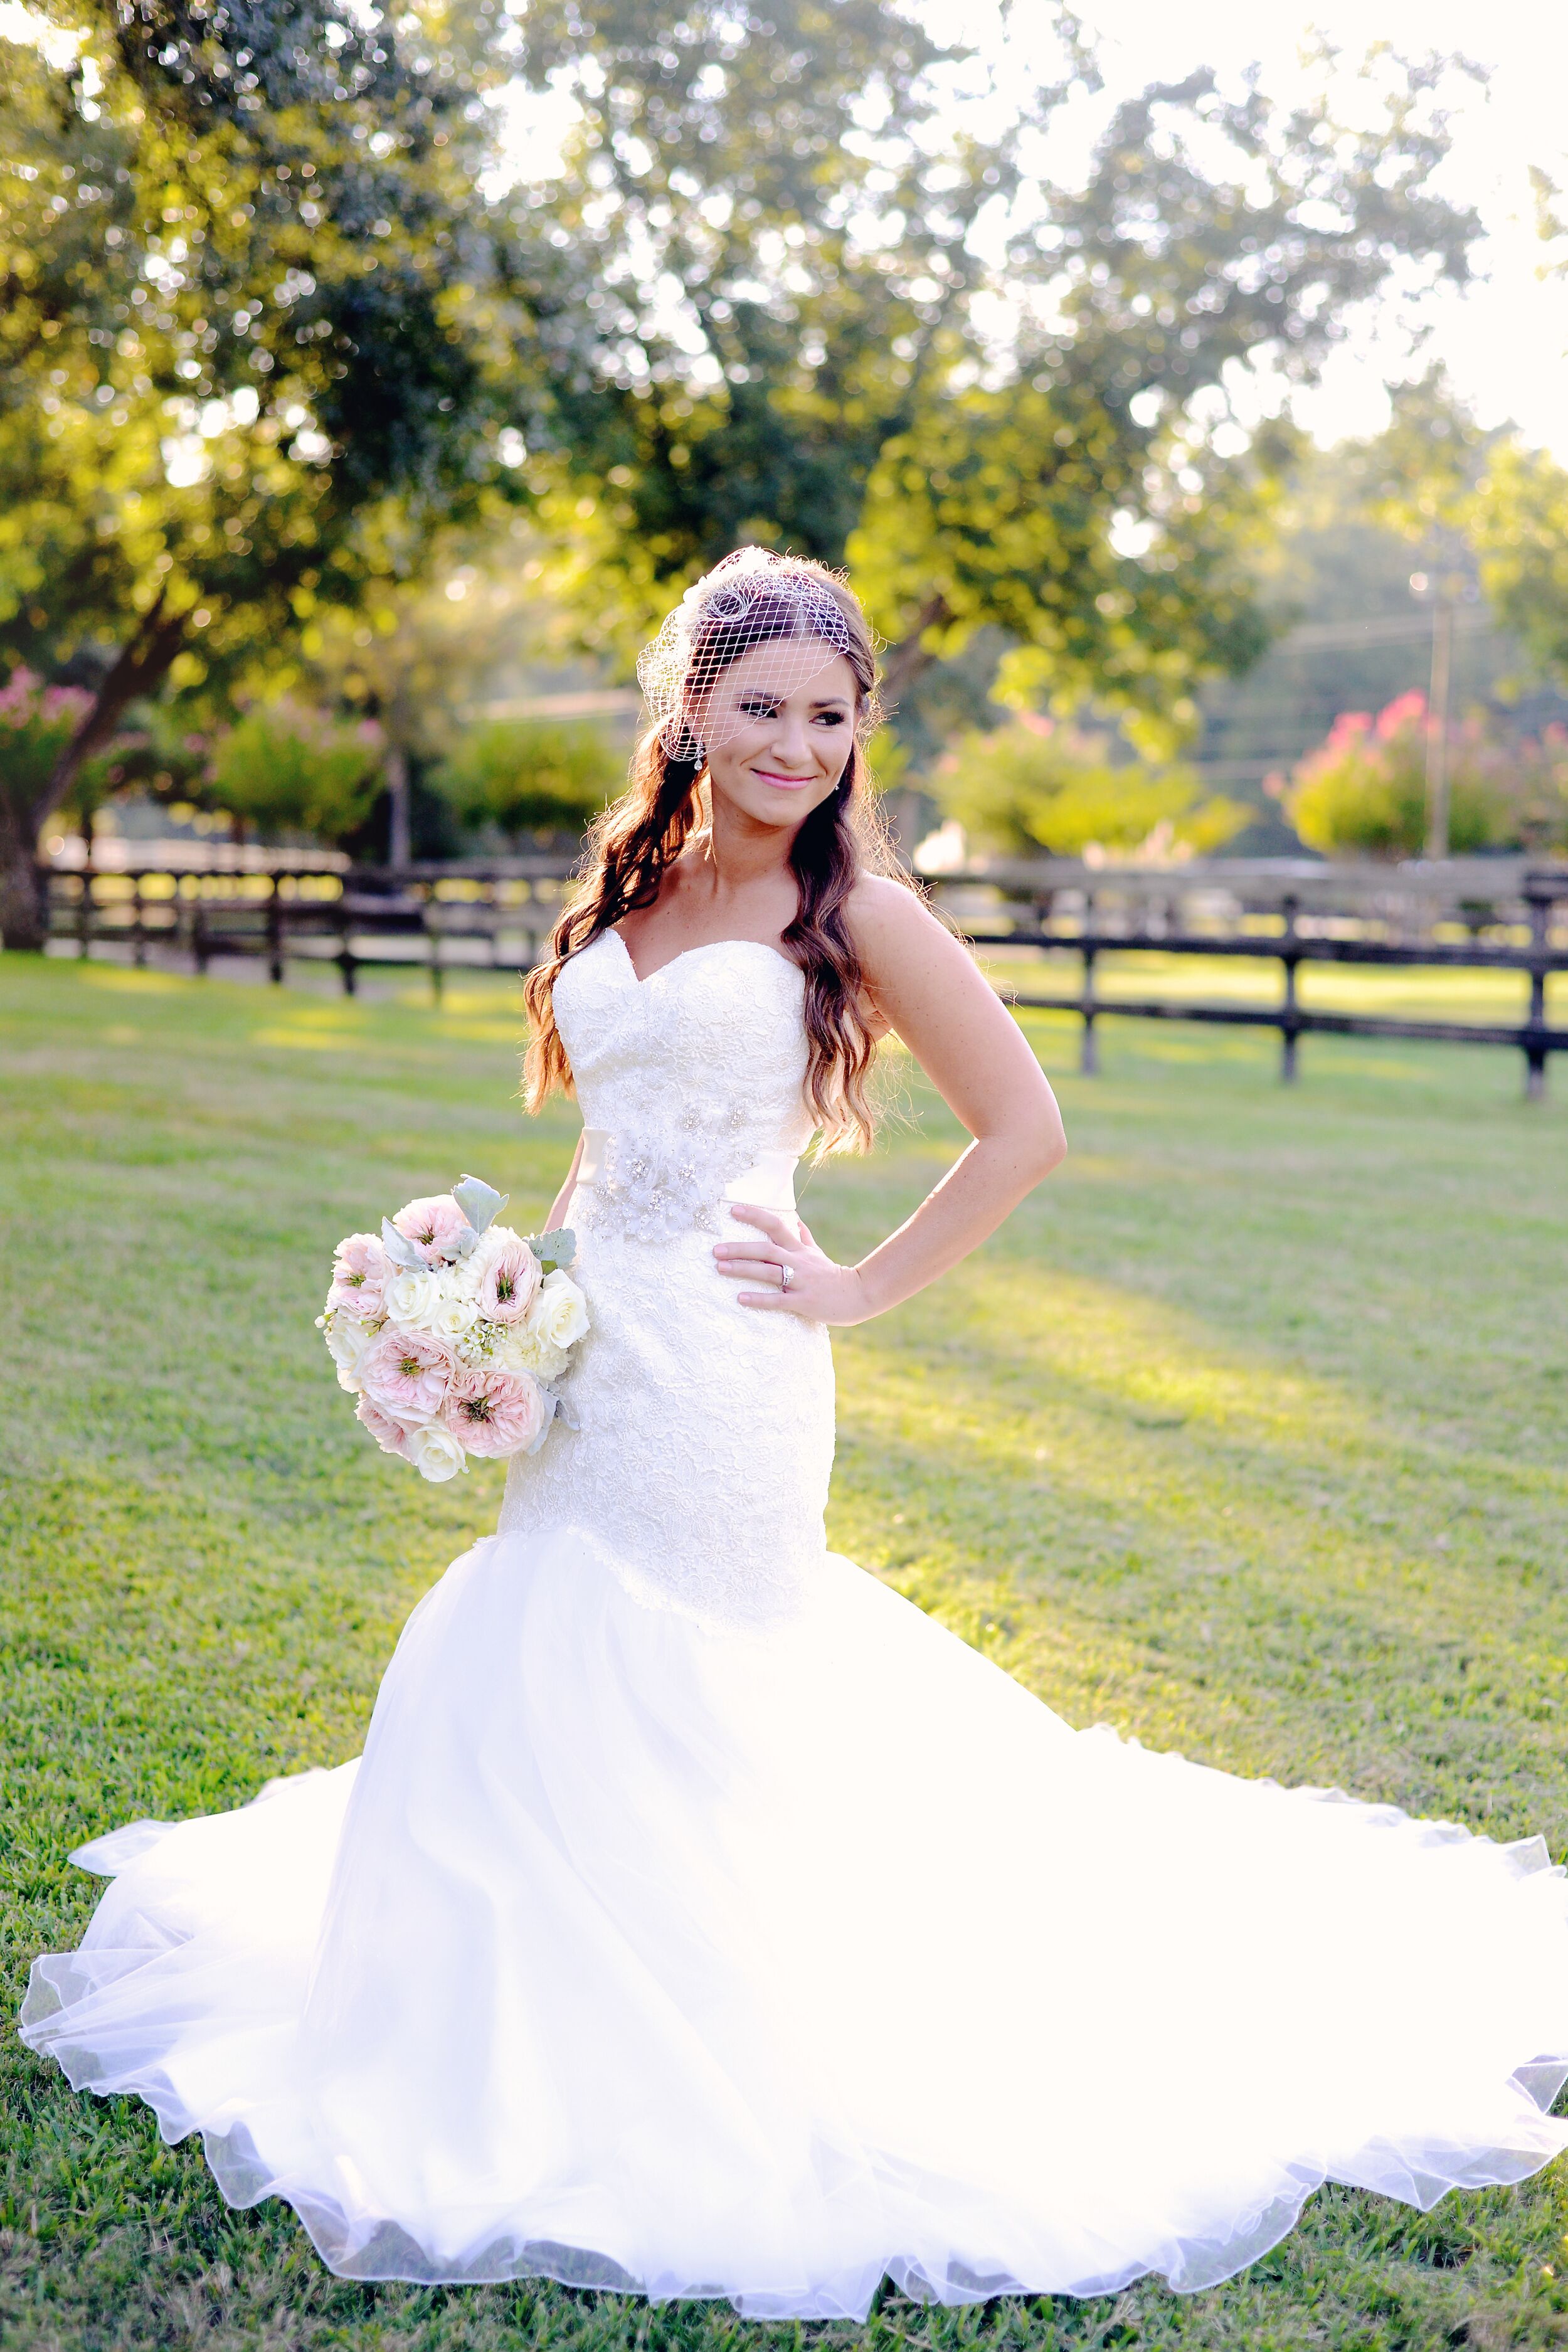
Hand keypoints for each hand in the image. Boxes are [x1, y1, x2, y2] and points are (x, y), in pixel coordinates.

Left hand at [713, 1205, 871, 1324]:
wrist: (857, 1295)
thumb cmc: (832, 1274)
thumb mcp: (817, 1253)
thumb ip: (804, 1236)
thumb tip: (796, 1218)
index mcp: (798, 1249)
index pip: (776, 1225)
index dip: (755, 1216)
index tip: (733, 1209)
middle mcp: (798, 1262)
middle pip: (766, 1250)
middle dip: (739, 1249)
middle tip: (716, 1249)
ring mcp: (800, 1282)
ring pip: (769, 1272)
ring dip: (743, 1269)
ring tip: (720, 1268)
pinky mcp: (803, 1302)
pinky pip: (778, 1300)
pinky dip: (759, 1299)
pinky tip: (741, 1298)